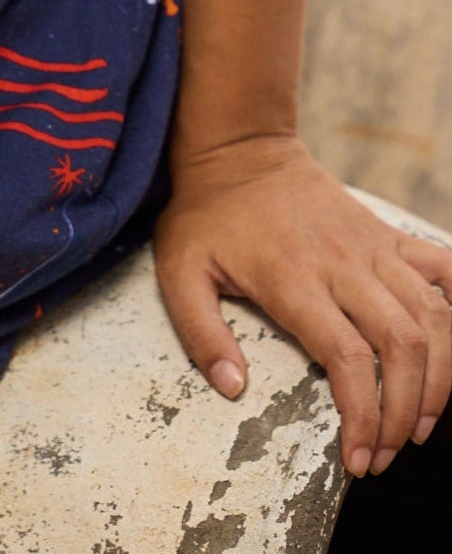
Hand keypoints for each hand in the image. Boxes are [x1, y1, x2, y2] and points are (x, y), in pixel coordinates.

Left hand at [155, 133, 451, 476]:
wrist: (239, 145)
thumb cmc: (208, 214)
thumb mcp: (179, 271)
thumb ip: (201, 333)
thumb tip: (233, 388)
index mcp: (293, 277)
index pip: (347, 358)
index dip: (363, 416)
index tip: (358, 459)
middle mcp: (343, 263)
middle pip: (402, 344)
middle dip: (406, 411)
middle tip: (389, 452)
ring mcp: (372, 246)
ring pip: (433, 316)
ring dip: (440, 377)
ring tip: (421, 423)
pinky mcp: (388, 234)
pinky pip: (443, 268)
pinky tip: (451, 349)